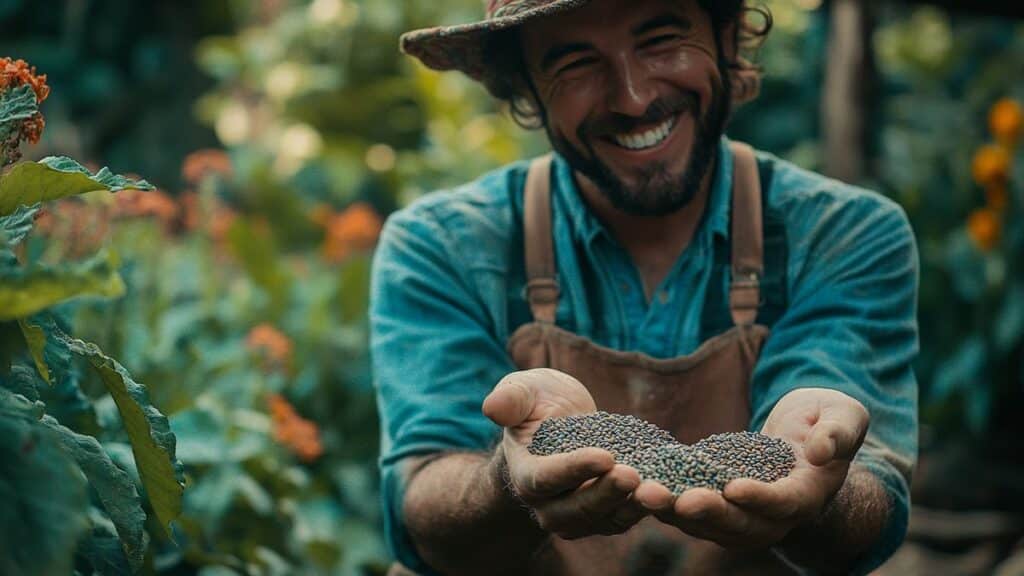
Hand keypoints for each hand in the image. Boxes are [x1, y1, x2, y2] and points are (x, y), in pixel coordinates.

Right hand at [482, 368, 647, 538]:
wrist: (557, 425)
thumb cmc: (536, 405)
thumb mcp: (523, 391)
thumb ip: (510, 399)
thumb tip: (493, 406)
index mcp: (525, 474)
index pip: (545, 479)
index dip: (573, 470)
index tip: (604, 456)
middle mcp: (548, 504)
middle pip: (576, 509)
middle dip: (606, 493)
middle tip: (634, 475)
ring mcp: (579, 514)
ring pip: (605, 519)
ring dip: (633, 507)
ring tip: (659, 491)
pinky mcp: (607, 514)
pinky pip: (627, 516)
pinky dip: (648, 508)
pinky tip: (670, 491)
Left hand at [632, 388, 868, 548]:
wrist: (809, 434)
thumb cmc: (828, 418)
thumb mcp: (844, 414)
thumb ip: (839, 432)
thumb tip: (821, 451)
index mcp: (808, 492)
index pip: (785, 503)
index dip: (761, 498)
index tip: (734, 487)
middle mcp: (776, 514)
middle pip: (742, 524)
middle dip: (708, 513)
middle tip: (677, 500)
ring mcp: (746, 514)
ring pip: (710, 524)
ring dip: (676, 513)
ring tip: (645, 494)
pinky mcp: (721, 504)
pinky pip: (692, 511)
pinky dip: (666, 503)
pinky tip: (637, 487)